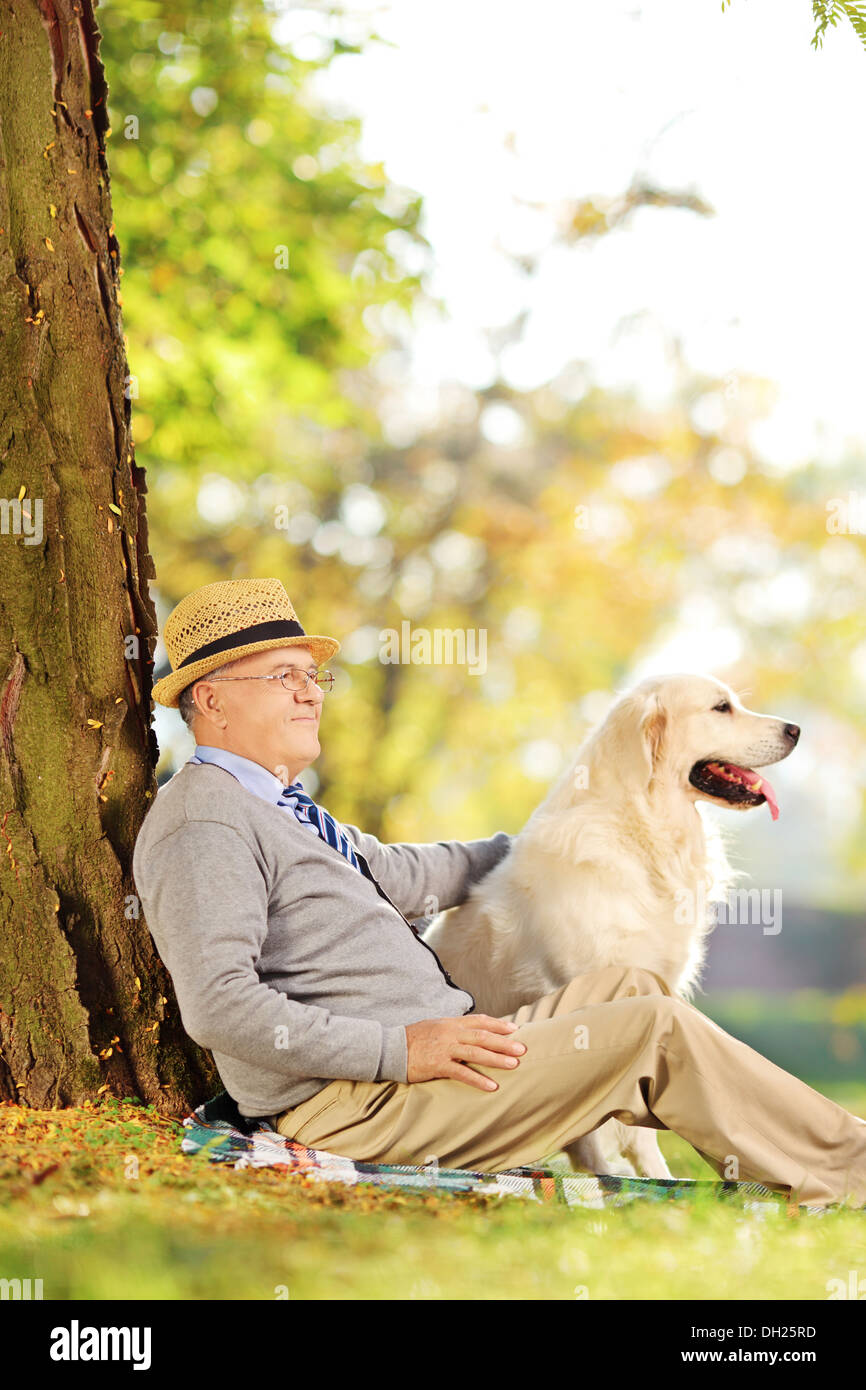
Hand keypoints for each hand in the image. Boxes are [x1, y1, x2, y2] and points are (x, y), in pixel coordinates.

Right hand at [405, 1014, 526, 1090]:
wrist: (391, 1049)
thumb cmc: (413, 1038)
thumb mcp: (435, 1026)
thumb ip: (454, 1028)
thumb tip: (472, 1031)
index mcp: (451, 1023)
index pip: (479, 1021)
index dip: (498, 1024)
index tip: (515, 1029)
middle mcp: (450, 1033)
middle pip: (482, 1036)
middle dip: (504, 1043)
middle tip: (522, 1049)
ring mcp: (444, 1049)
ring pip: (476, 1053)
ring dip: (496, 1059)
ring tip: (514, 1065)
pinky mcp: (438, 1065)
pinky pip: (462, 1073)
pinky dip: (478, 1080)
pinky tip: (491, 1086)